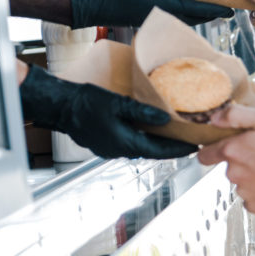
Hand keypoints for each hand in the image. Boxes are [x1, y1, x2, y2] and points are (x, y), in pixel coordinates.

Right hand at [19, 64, 197, 159]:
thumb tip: (165, 119)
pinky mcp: (106, 144)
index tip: (194, 146)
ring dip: (158, 144)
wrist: (59, 107)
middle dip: (172, 148)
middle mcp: (119, 151)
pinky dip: (145, 139)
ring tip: (175, 135)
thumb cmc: (85, 103)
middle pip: (153, 152)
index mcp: (125, 143)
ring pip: (142, 149)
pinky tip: (151, 131)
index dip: (179, 149)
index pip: (160, 151)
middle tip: (189, 140)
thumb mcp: (118, 104)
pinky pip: (131, 144)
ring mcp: (111, 149)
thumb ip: (143, 112)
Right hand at [64, 0, 233, 27]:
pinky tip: (184, 3)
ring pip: (183, 18)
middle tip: (224, 9)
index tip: (228, 9)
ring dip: (197, 13)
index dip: (214, 8)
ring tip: (208, 6)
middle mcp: (161, 15)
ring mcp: (153, 18)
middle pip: (193, 18)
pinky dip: (183, 11)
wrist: (90, 5)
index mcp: (163, 6)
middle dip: (209, 13)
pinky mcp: (146, 17)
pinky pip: (172, 15)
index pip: (195, 9)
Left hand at [198, 104, 254, 212]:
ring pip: (241, 182)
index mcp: (232, 151)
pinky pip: (251, 198)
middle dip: (241, 161)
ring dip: (252, 176)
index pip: (204, 154)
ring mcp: (243, 191)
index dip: (212, 149)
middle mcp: (233, 173)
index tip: (224, 147)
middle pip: (228, 167)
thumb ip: (236, 116)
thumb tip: (214, 117)